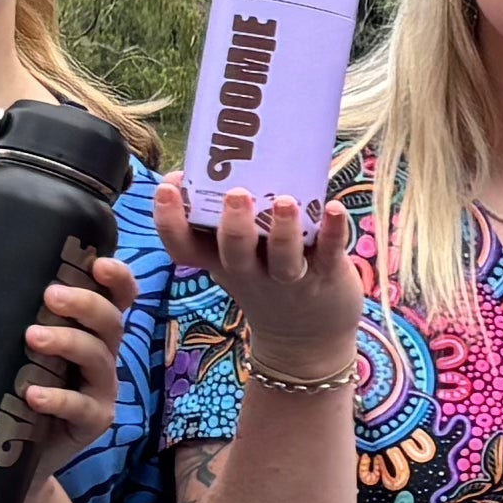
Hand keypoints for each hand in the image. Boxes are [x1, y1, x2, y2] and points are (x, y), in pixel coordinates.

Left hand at [5, 252, 134, 476]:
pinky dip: (59, 398)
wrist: (5, 454)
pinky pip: (82, 407)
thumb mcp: (1, 346)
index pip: (116, 297)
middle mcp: (100, 355)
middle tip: (50, 295)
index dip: (117, 278)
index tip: (98, 265)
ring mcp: (99, 390)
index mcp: (87, 330)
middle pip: (111, 321)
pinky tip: (32, 394)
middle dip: (86, 303)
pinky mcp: (92, 422)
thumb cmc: (5, 388)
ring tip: (33, 337)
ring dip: (68, 342)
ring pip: (98, 358)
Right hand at [161, 176, 365, 386]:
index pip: (183, 248)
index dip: (170, 221)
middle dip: (234, 226)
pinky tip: (333, 208)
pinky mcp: (327, 274)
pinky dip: (333, 230)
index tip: (168, 188)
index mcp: (220, 262)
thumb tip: (204, 163)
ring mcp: (290, 277)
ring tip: (284, 201)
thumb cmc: (262, 279)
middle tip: (235, 195)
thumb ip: (219, 221)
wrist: (305, 340)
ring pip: (283, 258)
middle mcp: (251, 272)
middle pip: (234, 253)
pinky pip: (329, 251)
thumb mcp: (232, 259)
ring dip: (283, 231)